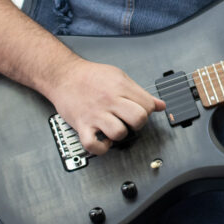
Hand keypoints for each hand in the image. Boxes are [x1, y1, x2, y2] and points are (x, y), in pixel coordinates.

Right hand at [46, 59, 164, 154]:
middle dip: (139, 123)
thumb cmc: (91, 76)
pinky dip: (100, 147)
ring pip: (119, 133)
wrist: (64, 75)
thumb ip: (140, 92)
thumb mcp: (120, 77)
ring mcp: (96, 114)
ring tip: (116, 128)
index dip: (148, 110)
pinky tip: (103, 140)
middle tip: (132, 121)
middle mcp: (109, 101)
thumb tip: (160, 105)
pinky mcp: (82, 125)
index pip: (148, 105)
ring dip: (120, 134)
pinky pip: (93, 145)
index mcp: (121, 88)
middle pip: (138, 119)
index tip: (141, 110)